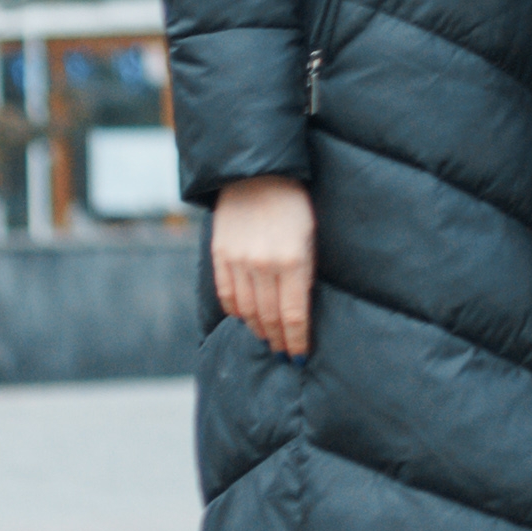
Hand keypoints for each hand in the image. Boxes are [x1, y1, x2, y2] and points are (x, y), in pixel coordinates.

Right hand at [209, 175, 318, 356]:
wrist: (256, 173)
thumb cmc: (294, 203)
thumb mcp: (311, 235)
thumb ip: (306, 271)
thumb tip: (302, 309)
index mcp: (292, 260)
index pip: (293, 315)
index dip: (297, 341)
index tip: (300, 357)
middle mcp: (263, 266)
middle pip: (270, 318)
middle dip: (278, 340)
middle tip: (284, 355)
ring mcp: (238, 262)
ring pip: (246, 312)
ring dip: (258, 330)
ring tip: (267, 340)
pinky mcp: (220, 256)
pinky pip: (226, 295)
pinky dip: (236, 312)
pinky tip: (245, 320)